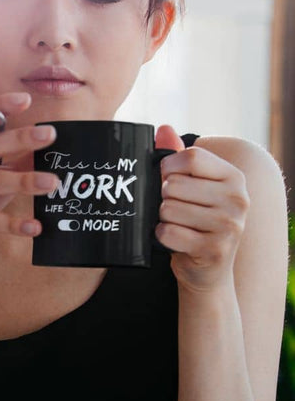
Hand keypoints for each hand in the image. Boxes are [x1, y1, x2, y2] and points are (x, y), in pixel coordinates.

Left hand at [154, 125, 249, 291]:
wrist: (208, 271)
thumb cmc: (196, 224)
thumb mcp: (193, 187)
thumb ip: (179, 157)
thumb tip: (164, 129)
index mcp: (234, 177)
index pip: (191, 157)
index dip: (168, 167)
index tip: (166, 179)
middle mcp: (238, 199)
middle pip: (175, 184)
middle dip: (164, 198)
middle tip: (176, 211)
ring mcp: (229, 225)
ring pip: (168, 208)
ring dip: (163, 219)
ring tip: (178, 227)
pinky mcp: (214, 249)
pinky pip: (168, 232)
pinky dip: (162, 237)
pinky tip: (176, 241)